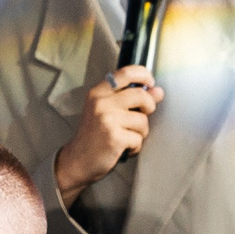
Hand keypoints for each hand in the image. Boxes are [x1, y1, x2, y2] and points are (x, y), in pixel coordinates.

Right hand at [54, 65, 165, 204]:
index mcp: (98, 93)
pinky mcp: (114, 138)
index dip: (144, 75)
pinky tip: (123, 149)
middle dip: (149, 107)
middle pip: (141, 95)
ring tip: (127, 137)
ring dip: (141, 132)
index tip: (150, 84)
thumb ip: (131, 99)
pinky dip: (135, 147)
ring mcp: (107, 120)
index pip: (126, 73)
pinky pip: (138, 139)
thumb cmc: (94, 136)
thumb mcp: (108, 112)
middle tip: (141, 117)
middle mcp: (101, 103)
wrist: (76, 161)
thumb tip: (158, 91)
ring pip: (143, 120)